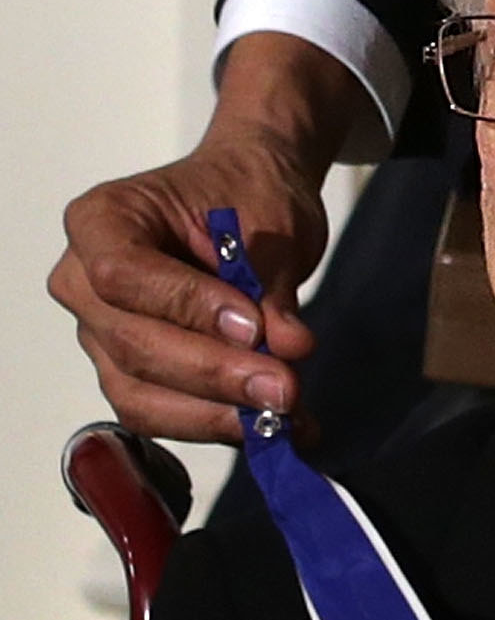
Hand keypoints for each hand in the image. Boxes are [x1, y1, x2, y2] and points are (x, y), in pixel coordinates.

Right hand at [48, 35, 359, 440]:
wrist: (249, 197)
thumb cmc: (247, 194)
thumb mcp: (270, 226)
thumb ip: (269, 290)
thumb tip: (286, 349)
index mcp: (102, 221)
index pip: (126, 275)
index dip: (188, 308)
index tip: (254, 328)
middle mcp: (82, 281)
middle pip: (135, 345)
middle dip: (215, 374)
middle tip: (285, 388)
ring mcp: (100, 332)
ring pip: (142, 394)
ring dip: (218, 412)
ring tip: (287, 414)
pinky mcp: (127, 372)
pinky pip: (161, 411)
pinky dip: (219, 422)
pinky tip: (275, 425)